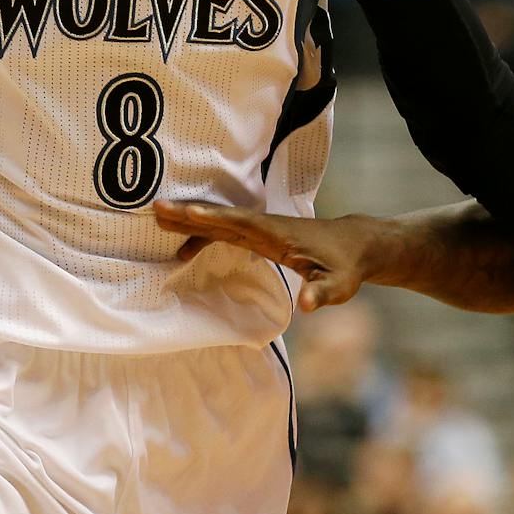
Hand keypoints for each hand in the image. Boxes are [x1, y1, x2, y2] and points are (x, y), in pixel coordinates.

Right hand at [152, 201, 379, 310]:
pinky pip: (225, 233)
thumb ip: (323, 294)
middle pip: (223, 217)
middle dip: (191, 212)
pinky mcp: (259, 236)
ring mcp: (261, 229)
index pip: (244, 222)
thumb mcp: (340, 285)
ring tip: (157, 218)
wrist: (356, 244)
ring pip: (221, 222)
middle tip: (156, 206)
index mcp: (279, 233)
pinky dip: (204, 236)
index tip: (189, 210)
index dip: (217, 217)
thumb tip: (308, 307)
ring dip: (191, 221)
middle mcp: (265, 225)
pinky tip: (183, 250)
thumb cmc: (346, 266)